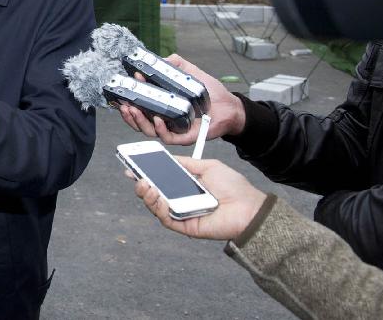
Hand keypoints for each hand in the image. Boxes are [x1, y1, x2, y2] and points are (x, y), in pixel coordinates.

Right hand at [118, 53, 245, 144]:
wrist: (230, 107)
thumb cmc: (212, 94)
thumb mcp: (192, 74)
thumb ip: (178, 65)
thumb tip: (163, 59)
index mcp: (163, 106)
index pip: (140, 106)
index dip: (129, 100)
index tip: (124, 91)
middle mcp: (164, 119)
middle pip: (139, 121)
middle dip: (128, 114)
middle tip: (124, 104)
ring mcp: (173, 129)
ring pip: (149, 131)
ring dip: (138, 122)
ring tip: (134, 111)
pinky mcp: (183, 137)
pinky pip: (167, 137)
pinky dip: (160, 129)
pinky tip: (157, 120)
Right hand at [134, 157, 266, 240]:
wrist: (250, 207)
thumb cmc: (233, 187)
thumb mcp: (207, 166)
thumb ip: (186, 163)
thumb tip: (167, 157)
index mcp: (186, 185)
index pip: (161, 179)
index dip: (146, 172)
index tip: (133, 165)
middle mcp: (181, 200)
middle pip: (154, 194)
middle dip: (141, 184)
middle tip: (133, 174)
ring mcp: (182, 214)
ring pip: (157, 207)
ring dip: (147, 195)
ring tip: (143, 183)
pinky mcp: (186, 226)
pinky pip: (167, 219)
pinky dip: (158, 208)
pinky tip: (156, 196)